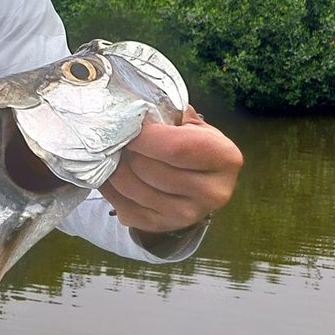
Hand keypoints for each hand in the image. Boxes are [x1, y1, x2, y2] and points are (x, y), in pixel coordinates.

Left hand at [99, 107, 242, 233]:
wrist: (198, 182)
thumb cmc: (192, 145)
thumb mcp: (192, 125)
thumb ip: (171, 115)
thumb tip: (135, 108)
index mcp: (225, 158)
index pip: (173, 147)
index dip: (143, 136)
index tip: (129, 125)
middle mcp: (212, 192)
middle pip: (148, 168)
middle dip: (127, 151)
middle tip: (119, 139)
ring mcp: (188, 215)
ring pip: (131, 187)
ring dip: (114, 168)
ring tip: (114, 154)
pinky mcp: (163, 227)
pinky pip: (123, 206)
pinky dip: (110, 188)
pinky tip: (110, 174)